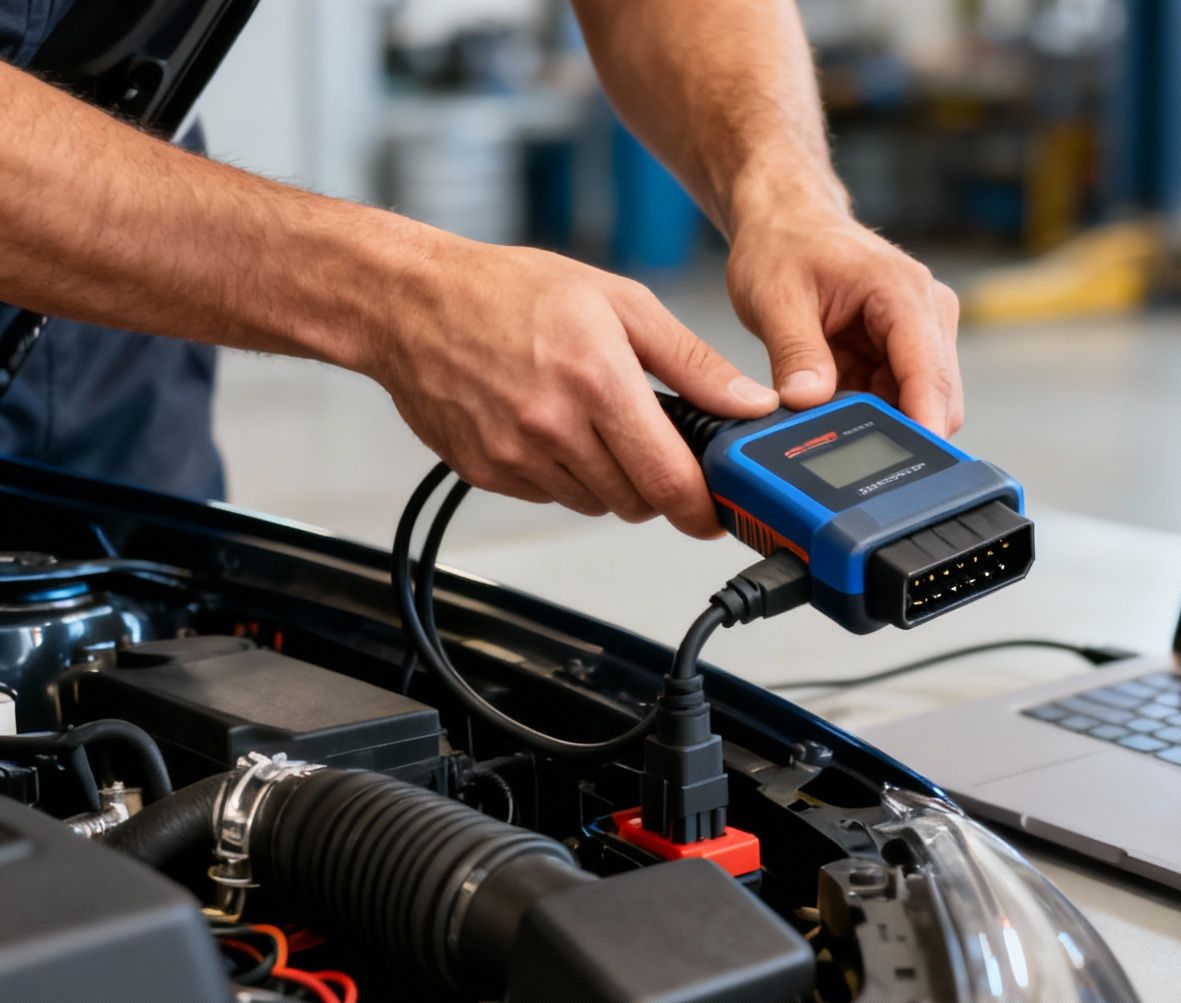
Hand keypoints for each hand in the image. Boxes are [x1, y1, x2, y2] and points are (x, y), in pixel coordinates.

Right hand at [370, 238, 776, 535]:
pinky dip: (565, 475)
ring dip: (611, 480)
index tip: (716, 512)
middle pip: (637, 501)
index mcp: (599, 381)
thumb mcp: (622, 303)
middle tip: (650, 440)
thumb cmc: (513, 291)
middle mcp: (555, 426)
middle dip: (658, 483)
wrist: (410, 301)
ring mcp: (516, 456)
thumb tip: (750, 405)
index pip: (669, 480)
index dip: (702, 507)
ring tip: (591, 420)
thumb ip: (694, 364)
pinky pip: (551, 496)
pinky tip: (551, 427)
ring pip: (595, 504)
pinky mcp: (486, 473)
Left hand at [724, 202, 963, 434]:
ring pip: (921, 404)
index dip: (923, 425)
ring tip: (829, 412)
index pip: (929, 373)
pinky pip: (900, 398)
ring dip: (880, 419)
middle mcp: (928, 311)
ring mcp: (923, 332)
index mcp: (902, 292)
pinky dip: (871, 410)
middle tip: (845, 451)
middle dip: (898, 430)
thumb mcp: (775, 298)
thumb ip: (795, 354)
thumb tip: (808, 405)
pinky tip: (837, 401)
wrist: (787, 220)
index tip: (909, 469)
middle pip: (937, 398)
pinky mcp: (908, 350)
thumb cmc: (784, 244)